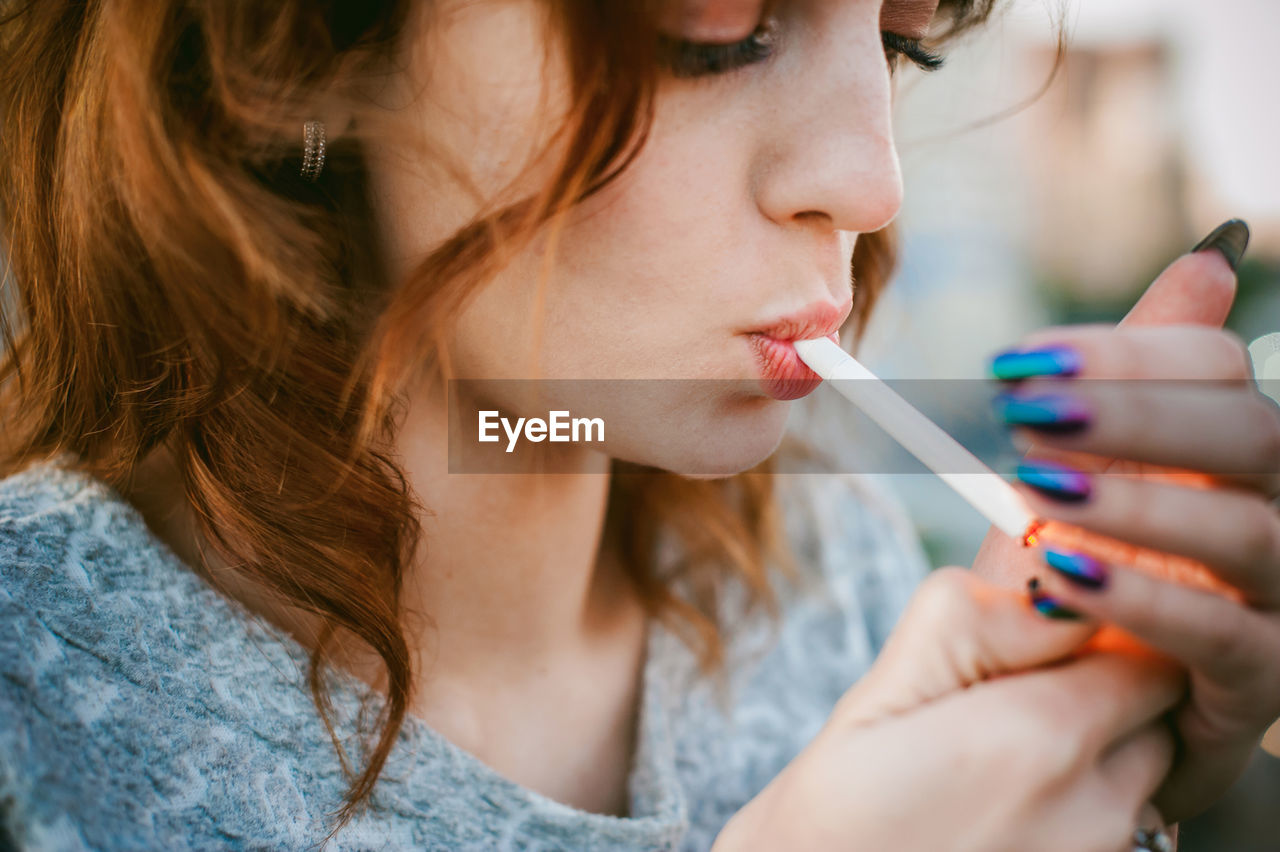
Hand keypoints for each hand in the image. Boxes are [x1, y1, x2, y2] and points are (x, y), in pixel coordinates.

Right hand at [714, 568, 1183, 851]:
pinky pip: (1117, 837)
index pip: (1146, 655)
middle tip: (1004, 713)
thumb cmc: (830, 820)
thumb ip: (973, 619)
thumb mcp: (880, 691)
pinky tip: (1000, 823)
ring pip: (1137, 783)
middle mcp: (1091, 813)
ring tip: (991, 778)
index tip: (1038, 650)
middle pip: (1151, 719)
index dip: (1094, 641)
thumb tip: (1053, 588)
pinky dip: (1075, 818)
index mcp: (1038, 740)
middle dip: (1096, 701)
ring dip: (1090, 765)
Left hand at [972, 227, 1279, 821]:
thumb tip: (1213, 257)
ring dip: (1136, 503)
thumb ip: (1143, 378)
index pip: (1218, 366)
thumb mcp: (1102, 474)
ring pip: (1249, 531)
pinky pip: (1222, 635)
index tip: (1013, 365)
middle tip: (1024, 412)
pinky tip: (1058, 578)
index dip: (1122, 352)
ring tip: (1036, 488)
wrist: (1104, 709)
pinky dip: (1139, 598)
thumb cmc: (1102, 576)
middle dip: (1135, 412)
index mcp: (1237, 446)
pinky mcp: (1264, 681)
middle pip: (1252, 431)